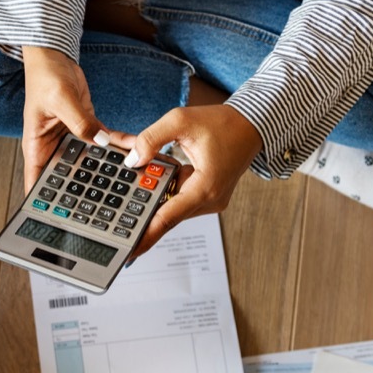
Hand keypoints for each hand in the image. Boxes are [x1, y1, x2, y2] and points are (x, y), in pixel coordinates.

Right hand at [21, 47, 131, 192]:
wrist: (54, 57)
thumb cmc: (44, 77)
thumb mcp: (61, 99)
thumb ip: (80, 122)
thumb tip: (98, 141)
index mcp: (37, 147)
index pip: (38, 184)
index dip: (47, 205)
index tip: (63, 220)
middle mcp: (54, 148)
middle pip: (69, 178)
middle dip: (87, 190)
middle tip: (108, 203)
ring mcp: (71, 140)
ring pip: (91, 162)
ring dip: (108, 168)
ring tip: (128, 177)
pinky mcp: (86, 129)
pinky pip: (104, 142)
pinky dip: (117, 145)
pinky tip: (134, 148)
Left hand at [128, 104, 261, 253]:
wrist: (250, 125)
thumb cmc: (222, 123)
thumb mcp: (180, 121)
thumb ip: (151, 139)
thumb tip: (131, 160)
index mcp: (206, 187)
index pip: (169, 217)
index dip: (147, 235)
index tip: (130, 251)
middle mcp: (209, 201)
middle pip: (166, 213)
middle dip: (143, 201)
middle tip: (123, 194)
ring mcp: (210, 202)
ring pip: (171, 205)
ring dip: (156, 191)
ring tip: (148, 169)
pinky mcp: (207, 198)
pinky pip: (179, 199)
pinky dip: (167, 187)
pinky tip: (162, 170)